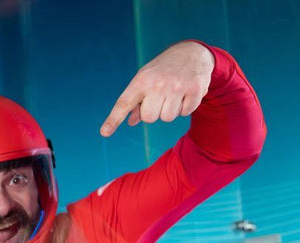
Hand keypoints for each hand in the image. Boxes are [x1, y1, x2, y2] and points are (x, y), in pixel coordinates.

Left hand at [100, 41, 214, 135]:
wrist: (192, 52)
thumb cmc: (162, 71)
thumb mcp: (145, 80)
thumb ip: (137, 101)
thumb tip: (131, 121)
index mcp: (142, 80)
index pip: (124, 103)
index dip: (113, 119)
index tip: (104, 132)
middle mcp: (158, 83)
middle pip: (149, 118)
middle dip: (154, 112)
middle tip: (161, 97)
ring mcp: (177, 86)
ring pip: (167, 118)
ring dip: (170, 110)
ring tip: (174, 94)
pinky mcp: (195, 90)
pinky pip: (185, 113)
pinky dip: (185, 107)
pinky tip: (186, 93)